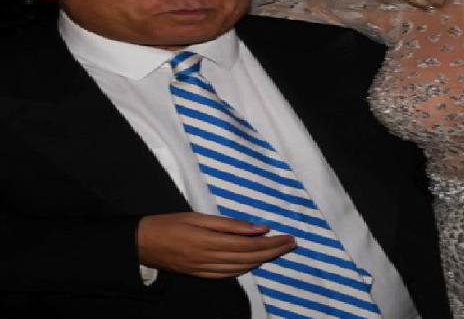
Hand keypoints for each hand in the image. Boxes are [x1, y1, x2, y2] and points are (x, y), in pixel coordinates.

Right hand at [137, 212, 294, 278]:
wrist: (142, 243)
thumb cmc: (170, 223)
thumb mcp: (200, 217)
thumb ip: (231, 225)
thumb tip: (260, 229)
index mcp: (211, 242)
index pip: (250, 245)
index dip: (272, 243)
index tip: (288, 237)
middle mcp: (210, 259)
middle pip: (250, 258)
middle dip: (273, 252)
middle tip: (291, 244)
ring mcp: (206, 270)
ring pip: (242, 269)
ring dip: (263, 261)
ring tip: (279, 251)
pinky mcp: (201, 275)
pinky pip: (229, 275)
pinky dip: (246, 269)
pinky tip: (255, 263)